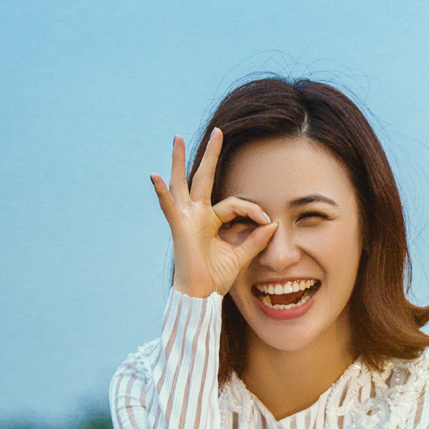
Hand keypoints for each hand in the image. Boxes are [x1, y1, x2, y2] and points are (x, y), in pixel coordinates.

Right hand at [151, 129, 277, 297]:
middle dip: (211, 155)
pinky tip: (154, 177)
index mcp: (211, 220)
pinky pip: (169, 206)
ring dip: (180, 160)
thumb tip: (274, 225)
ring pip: (183, 183)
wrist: (200, 296)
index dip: (253, 209)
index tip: (268, 221)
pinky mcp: (179, 227)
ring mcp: (186, 218)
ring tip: (177, 138)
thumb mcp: (240, 255)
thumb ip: (256, 239)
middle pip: (204, 178)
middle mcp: (197, 215)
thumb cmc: (215, 278)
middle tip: (218, 132)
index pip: (235, 203)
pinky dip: (161, 192)